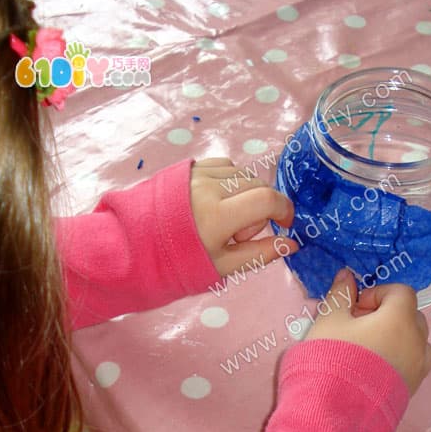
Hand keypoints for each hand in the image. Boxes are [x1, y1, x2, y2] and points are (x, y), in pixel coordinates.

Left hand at [190, 158, 297, 276]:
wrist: (138, 245)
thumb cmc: (181, 261)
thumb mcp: (223, 266)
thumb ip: (260, 254)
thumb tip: (292, 243)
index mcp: (217, 215)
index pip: (266, 199)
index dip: (284, 209)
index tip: (285, 222)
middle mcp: (208, 187)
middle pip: (257, 184)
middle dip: (261, 207)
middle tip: (239, 231)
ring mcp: (197, 173)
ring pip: (242, 173)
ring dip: (245, 193)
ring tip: (224, 215)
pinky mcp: (190, 167)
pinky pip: (224, 165)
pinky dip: (230, 180)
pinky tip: (218, 199)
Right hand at [305, 269, 430, 394]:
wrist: (334, 406)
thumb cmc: (332, 355)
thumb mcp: (330, 318)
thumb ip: (340, 294)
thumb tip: (346, 275)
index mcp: (399, 320)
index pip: (401, 292)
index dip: (377, 293)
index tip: (355, 306)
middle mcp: (416, 342)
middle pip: (409, 313)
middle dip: (385, 312)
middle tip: (356, 323)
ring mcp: (418, 366)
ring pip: (413, 338)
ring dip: (393, 333)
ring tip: (364, 344)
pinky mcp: (412, 386)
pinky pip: (413, 359)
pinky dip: (398, 353)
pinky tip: (370, 362)